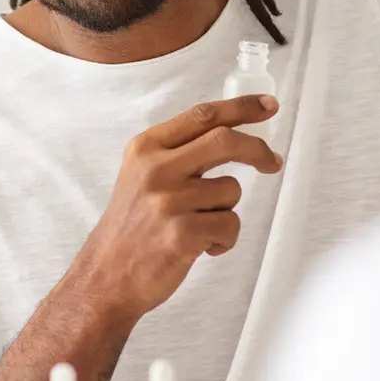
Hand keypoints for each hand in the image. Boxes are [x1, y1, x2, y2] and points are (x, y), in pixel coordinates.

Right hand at [70, 95, 282, 320]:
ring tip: (201, 228)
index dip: (241, 108)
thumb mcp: (142, 174)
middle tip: (272, 162)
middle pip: (224, 140)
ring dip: (226, 212)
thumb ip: (179, 152)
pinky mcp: (182, 233)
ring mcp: (168, 201)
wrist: (107, 274)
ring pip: (231, 191)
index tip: (268, 106)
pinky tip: (201, 248)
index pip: (202, 115)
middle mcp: (156, 168)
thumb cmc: (133, 225)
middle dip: (257, 150)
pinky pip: (230, 225)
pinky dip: (224, 239)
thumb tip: (232, 134)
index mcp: (146, 147)